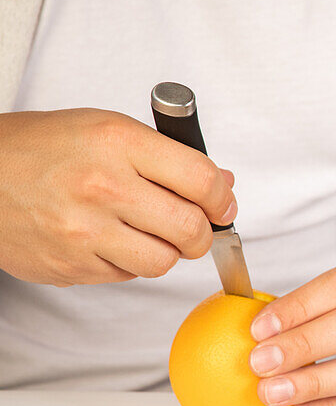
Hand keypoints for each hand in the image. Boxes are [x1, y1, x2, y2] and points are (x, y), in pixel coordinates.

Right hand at [0, 109, 236, 284]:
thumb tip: (223, 184)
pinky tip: (109, 239)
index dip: (222, 199)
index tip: (222, 205)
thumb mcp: (107, 129)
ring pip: (163, 262)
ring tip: (146, 231)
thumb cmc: (41, 148)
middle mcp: (102, 186)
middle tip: (192, 226)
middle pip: (191, 230)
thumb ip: (169, 156)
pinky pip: (127, 276)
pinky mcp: (72, 265)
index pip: (202, 181)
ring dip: (165, 252)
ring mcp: (84, 231)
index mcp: (117, 143)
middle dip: (202, 233)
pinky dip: (128, 262)